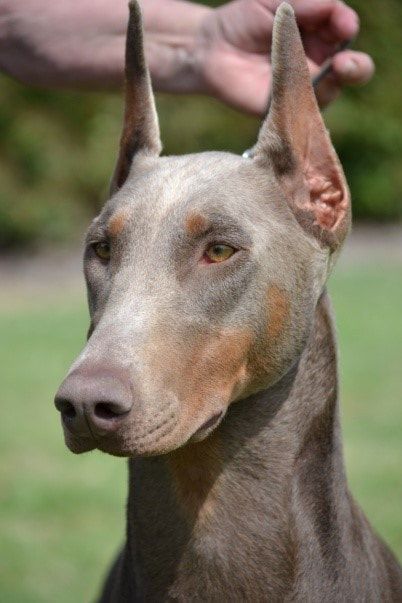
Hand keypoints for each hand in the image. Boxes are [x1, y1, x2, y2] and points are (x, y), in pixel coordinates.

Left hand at [194, 0, 374, 112]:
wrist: (212, 47)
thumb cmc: (245, 19)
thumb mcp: (278, 2)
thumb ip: (310, 5)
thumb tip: (343, 17)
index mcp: (322, 35)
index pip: (346, 34)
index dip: (347, 29)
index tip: (343, 26)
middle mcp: (319, 64)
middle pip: (354, 71)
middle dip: (356, 68)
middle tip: (344, 64)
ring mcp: (303, 89)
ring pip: (329, 93)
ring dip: (326, 86)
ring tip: (310, 76)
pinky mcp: (284, 110)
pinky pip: (299, 112)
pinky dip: (300, 104)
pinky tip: (294, 95)